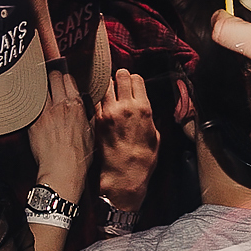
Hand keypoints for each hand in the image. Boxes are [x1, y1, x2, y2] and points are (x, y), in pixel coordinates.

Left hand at [30, 67, 92, 198]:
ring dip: (40, 87)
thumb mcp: (91, 135)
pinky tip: (31, 105)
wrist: (62, 171)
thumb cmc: (78, 158)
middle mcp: (60, 105)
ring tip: (39, 90)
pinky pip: (29, 105)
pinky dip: (30, 103)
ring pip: (39, 87)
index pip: (68, 78)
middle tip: (50, 79)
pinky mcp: (32, 122)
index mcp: (76, 106)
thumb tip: (86, 110)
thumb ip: (88, 118)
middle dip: (51, 76)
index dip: (65, 77)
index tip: (63, 79)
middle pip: (53, 76)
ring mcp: (44, 112)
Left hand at [95, 69, 158, 209]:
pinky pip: (95, 99)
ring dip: (107, 85)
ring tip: (109, 93)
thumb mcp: (155, 136)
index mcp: (143, 108)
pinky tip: (101, 105)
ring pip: (105, 83)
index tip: (132, 85)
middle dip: (120, 77)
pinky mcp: (96, 120)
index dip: (134, 80)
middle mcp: (126, 106)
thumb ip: (149, 118)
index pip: (136, 78)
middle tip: (119, 84)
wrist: (124, 176)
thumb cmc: (142, 159)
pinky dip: (97, 98)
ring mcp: (108, 112)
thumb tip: (146, 109)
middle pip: (120, 75)